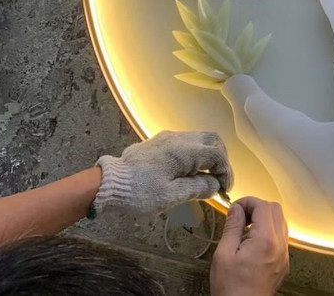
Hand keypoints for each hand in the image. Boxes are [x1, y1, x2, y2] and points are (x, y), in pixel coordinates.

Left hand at [93, 130, 232, 214]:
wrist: (107, 184)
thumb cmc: (140, 193)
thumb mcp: (172, 196)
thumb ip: (198, 187)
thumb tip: (215, 184)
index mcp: (185, 151)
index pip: (217, 155)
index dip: (226, 171)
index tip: (225, 189)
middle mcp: (179, 138)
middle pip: (212, 140)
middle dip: (220, 159)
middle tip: (219, 179)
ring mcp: (168, 138)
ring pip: (199, 139)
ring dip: (207, 156)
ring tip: (204, 178)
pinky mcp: (159, 142)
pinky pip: (186, 143)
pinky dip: (195, 155)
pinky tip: (188, 172)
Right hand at [210, 197, 288, 295]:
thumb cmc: (231, 288)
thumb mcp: (224, 254)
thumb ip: (232, 227)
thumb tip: (236, 208)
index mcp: (265, 240)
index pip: (263, 206)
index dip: (248, 202)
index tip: (236, 207)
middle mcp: (280, 245)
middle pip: (276, 210)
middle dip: (258, 207)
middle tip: (241, 216)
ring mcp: (284, 255)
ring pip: (281, 222)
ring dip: (265, 218)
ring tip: (246, 229)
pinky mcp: (284, 263)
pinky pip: (282, 238)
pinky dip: (270, 231)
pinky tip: (254, 242)